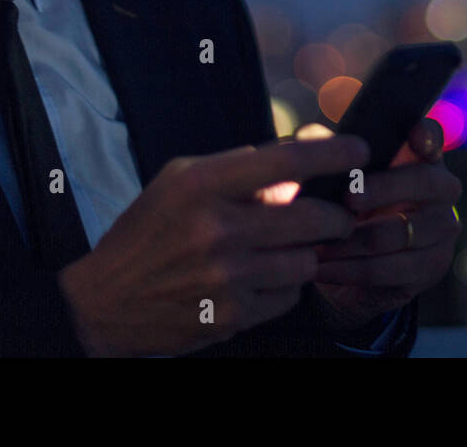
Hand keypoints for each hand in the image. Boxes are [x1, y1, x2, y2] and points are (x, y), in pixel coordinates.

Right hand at [55, 132, 368, 355]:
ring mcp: (226, 278)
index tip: (361, 149)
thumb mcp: (182, 180)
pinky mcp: (232, 316)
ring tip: (286, 248)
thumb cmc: (148, 231)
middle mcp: (217, 230)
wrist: (105, 302)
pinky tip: (261, 277)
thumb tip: (305, 151)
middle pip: (313, 216)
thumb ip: (241, 165)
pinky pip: (288, 295)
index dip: (333, 154)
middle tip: (337, 213)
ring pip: (308, 260)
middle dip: (337, 214)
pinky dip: (285, 285)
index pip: (287, 161)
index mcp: (203, 185)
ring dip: (308, 252)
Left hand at [307, 118, 461, 330]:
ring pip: (400, 232)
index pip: (432, 137)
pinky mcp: (434, 266)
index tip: (413, 134)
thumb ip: (327, 155)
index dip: (426, 135)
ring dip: (353, 240)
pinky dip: (349, 270)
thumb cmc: (347, 208)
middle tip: (347, 197)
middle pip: (424, 181)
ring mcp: (444, 228)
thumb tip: (309, 134)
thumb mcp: (335, 180)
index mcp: (419, 155)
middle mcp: (442, 188)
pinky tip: (321, 267)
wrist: (352, 266)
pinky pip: (390, 269)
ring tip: (318, 242)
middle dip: (383, 188)